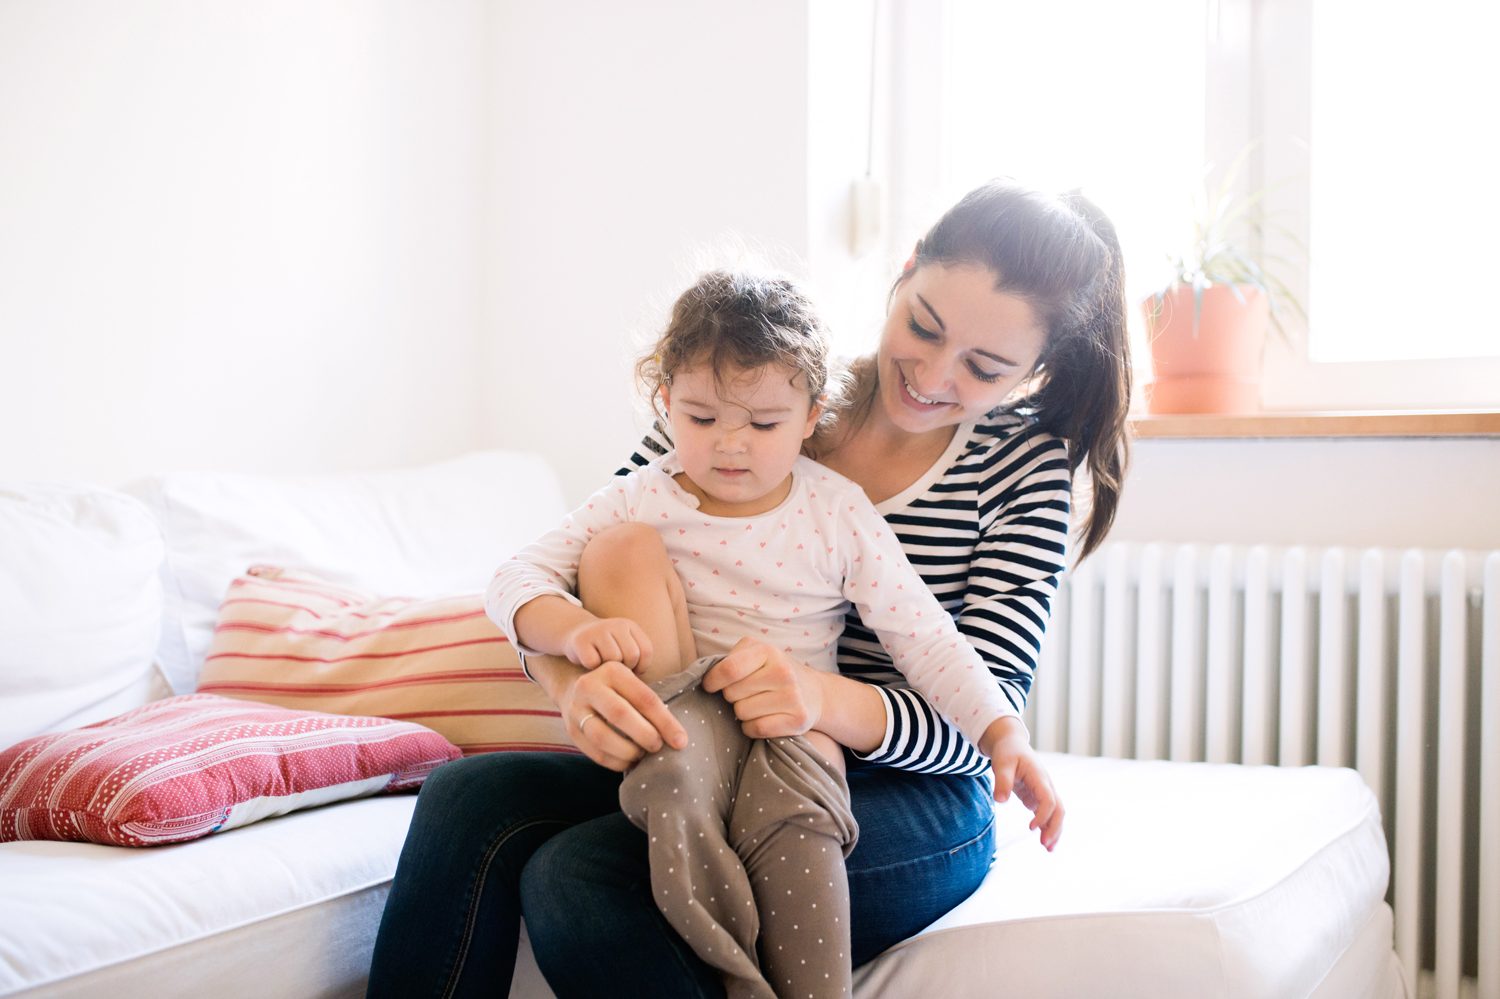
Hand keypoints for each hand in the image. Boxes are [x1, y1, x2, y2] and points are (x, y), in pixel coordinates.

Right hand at [555, 659, 687, 770]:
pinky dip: (616, 762)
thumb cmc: (615, 688)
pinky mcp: (571, 730)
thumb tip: (677, 736)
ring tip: (643, 754)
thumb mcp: (630, 681)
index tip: (681, 740)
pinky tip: (629, 761)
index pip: (644, 698)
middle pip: (621, 715)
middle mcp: (590, 687)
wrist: (573, 687)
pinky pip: (594, 753)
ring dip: (629, 751)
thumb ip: (649, 701)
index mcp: (613, 671)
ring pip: (602, 737)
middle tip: (659, 747)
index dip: (666, 722)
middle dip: (646, 735)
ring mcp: (576, 709)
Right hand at [563, 616, 652, 671]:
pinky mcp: (581, 640)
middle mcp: (615, 625)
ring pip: (613, 658)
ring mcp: (598, 631)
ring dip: (608, 668)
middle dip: (625, 668)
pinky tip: (589, 665)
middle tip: (615, 670)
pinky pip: (594, 662)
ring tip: (603, 666)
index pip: (646, 650)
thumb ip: (638, 660)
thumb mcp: (624, 648)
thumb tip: (645, 688)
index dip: (641, 666)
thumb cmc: (605, 649)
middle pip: (632, 655)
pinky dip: (592, 668)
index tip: (631, 670)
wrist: (575, 635)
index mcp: (629, 626)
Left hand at [702, 637, 824, 739]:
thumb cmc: (774, 671)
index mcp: (768, 651)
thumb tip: (701, 678)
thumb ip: (730, 660)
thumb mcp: (755, 653)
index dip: (712, 681)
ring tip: (757, 704)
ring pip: (741, 713)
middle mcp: (782, 672)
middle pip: (732, 694)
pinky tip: (762, 717)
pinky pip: (755, 729)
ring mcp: (792, 696)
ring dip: (742, 713)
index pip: (728, 670)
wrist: (815, 692)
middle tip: (747, 693)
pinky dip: (751, 727)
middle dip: (732, 696)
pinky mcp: (797, 719)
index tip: (711, 686)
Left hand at [981, 715, 1063, 851]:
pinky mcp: (1038, 797)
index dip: (1043, 814)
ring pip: (1057, 813)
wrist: (1011, 744)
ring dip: (1054, 830)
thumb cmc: (1007, 752)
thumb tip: (1001, 801)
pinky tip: (1044, 841)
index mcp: (1039, 776)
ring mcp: (1044, 792)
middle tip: (1045, 846)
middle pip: (1059, 809)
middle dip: (1054, 828)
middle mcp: (1046, 785)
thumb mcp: (1001, 763)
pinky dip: (1048, 827)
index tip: (1031, 828)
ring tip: (1048, 849)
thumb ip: (1001, 781)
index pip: (1048, 799)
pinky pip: (1048, 814)